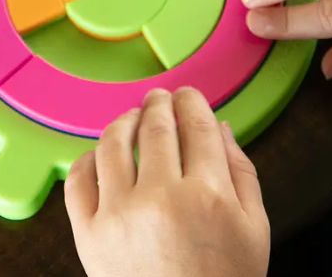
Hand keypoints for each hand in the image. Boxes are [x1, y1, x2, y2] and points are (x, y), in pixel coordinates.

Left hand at [65, 88, 269, 276]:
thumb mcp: (254, 230)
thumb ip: (241, 172)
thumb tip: (220, 126)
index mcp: (207, 196)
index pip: (196, 125)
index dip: (191, 101)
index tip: (187, 96)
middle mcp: (160, 199)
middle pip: (155, 127)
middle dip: (159, 104)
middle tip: (159, 98)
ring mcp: (119, 216)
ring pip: (113, 143)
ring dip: (124, 121)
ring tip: (132, 119)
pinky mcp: (88, 236)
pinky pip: (78, 179)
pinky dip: (87, 159)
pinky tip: (101, 155)